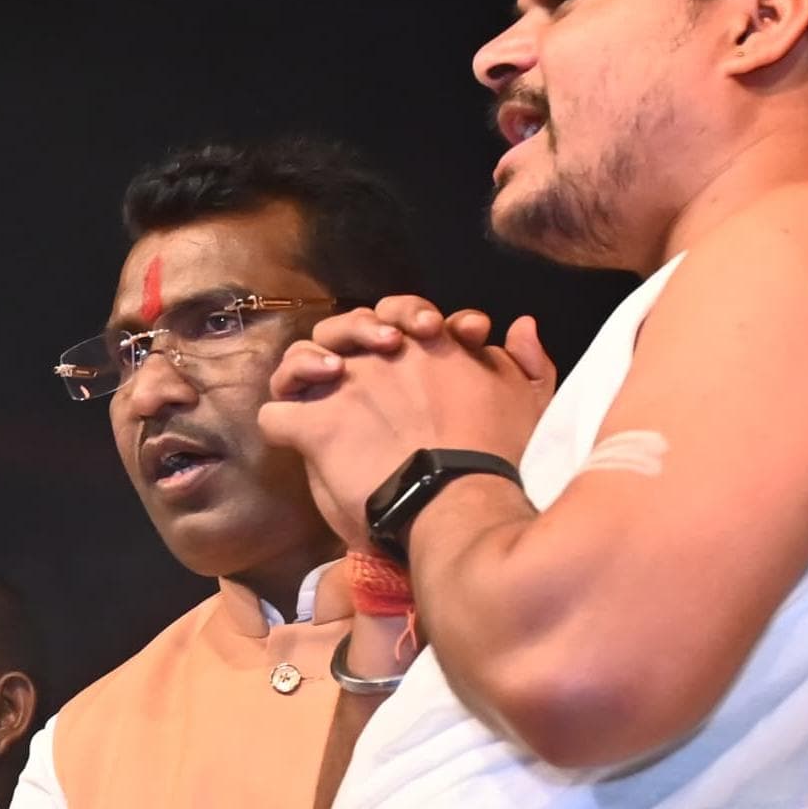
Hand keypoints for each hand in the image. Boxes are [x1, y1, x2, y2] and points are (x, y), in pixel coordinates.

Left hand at [261, 295, 557, 551]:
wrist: (458, 496)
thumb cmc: (498, 454)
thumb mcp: (530, 400)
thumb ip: (526, 360)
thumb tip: (521, 326)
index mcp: (432, 344)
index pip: (407, 312)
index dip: (411, 322)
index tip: (426, 342)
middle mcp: (384, 356)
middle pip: (350, 324)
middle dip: (353, 334)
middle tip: (364, 365)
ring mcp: (346, 387)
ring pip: (303, 356)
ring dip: (304, 368)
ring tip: (322, 386)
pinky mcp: (316, 425)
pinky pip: (277, 414)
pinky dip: (281, 422)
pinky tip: (294, 436)